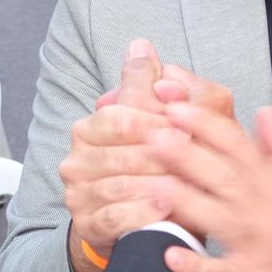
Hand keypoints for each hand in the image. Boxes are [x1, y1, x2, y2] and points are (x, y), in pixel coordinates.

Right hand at [60, 39, 234, 271]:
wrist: (140, 222)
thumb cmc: (155, 166)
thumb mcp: (157, 123)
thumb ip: (148, 85)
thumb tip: (141, 45)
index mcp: (89, 128)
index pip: (120, 117)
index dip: (157, 122)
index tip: (190, 128)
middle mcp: (76, 159)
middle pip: (120, 152)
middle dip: (162, 154)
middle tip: (194, 157)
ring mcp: (78, 194)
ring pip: (118, 185)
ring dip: (156, 184)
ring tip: (188, 183)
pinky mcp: (88, 225)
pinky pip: (113, 217)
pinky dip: (142, 213)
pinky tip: (166, 209)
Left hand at [147, 104, 271, 271]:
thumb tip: (264, 110)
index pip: (239, 146)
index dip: (208, 125)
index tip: (177, 109)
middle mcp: (264, 209)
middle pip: (223, 176)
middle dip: (187, 155)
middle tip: (152, 136)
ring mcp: (255, 244)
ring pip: (218, 218)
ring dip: (186, 202)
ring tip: (153, 184)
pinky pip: (219, 271)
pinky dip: (196, 265)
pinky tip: (171, 255)